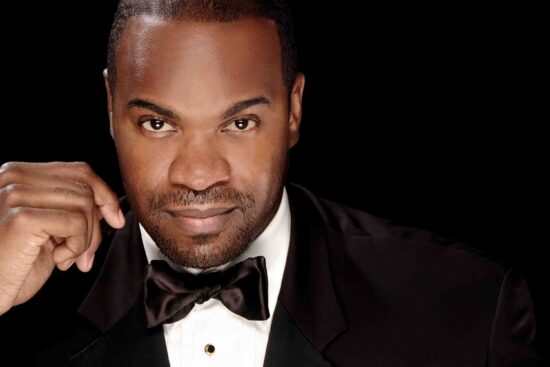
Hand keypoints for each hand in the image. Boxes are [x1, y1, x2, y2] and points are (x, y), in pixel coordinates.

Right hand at [0, 162, 124, 314]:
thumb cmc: (14, 265)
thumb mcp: (49, 228)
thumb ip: (72, 208)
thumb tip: (110, 203)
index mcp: (19, 175)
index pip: (80, 171)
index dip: (105, 195)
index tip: (116, 219)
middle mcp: (13, 178)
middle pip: (86, 189)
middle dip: (95, 226)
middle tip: (83, 254)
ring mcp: (15, 195)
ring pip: (84, 205)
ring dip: (86, 240)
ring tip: (68, 258)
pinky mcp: (22, 218)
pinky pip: (76, 223)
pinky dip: (77, 246)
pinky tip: (58, 260)